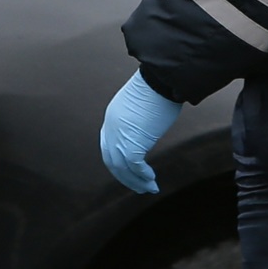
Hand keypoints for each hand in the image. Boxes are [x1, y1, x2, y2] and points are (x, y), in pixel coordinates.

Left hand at [99, 70, 181, 193]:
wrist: (160, 80)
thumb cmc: (158, 86)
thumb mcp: (143, 103)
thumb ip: (140, 118)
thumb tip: (151, 125)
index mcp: (112, 117)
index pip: (107, 145)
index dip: (116, 161)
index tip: (128, 170)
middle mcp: (111, 128)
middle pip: (111, 160)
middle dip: (124, 176)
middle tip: (138, 186)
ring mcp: (119, 136)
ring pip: (122, 168)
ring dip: (135, 181)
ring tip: (148, 188)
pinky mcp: (132, 142)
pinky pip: (134, 166)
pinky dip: (143, 176)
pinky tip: (152, 181)